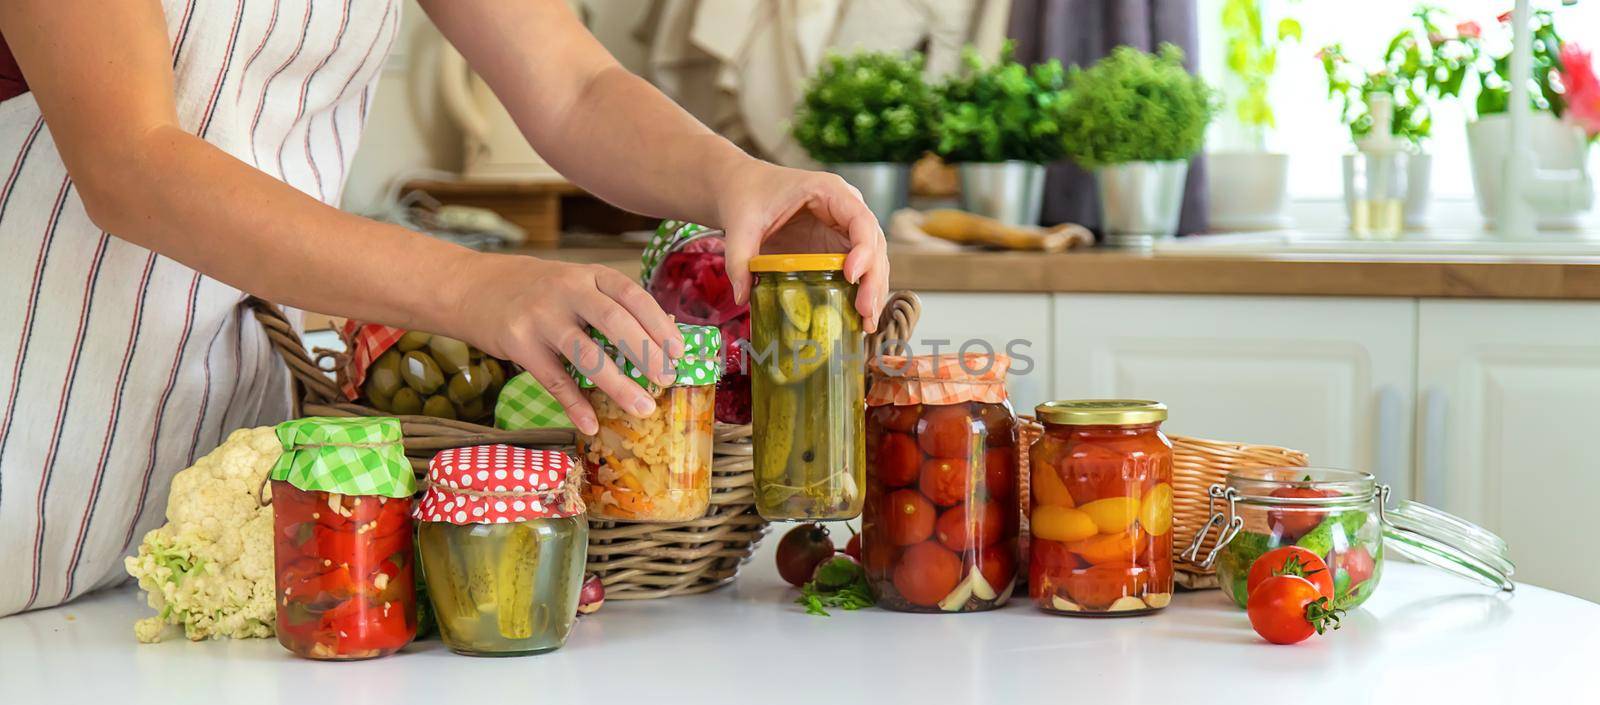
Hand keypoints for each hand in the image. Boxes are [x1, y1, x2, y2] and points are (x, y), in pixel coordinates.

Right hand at [448, 254, 683, 434]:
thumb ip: (609, 305)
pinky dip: (575, 405)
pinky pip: (554, 379)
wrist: (472, 287)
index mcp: (589, 275)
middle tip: (667, 380)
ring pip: (587, 354)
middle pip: (615, 322)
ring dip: (618, 385)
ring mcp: (541, 317)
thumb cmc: (536, 290)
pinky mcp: (518, 342)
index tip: (679, 352)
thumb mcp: (575, 283)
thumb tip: (659, 340)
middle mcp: (567, 291)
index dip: (660, 324)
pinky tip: (591, 424)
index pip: (633, 296)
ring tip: (643, 408)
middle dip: (646, 353)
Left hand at [717, 160, 889, 331]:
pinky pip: (859, 268)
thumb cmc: (748, 197)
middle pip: (874, 243)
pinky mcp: (837, 247)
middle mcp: (845, 208)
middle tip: (865, 311)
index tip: (850, 275)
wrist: (744, 189)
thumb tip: (742, 297)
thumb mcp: (740, 225)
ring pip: (873, 258)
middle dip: (873, 278)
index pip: (860, 219)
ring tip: (867, 323)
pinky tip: (859, 318)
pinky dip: (861, 291)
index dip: (862, 248)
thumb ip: (739, 258)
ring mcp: (844, 229)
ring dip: (873, 290)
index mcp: (829, 190)